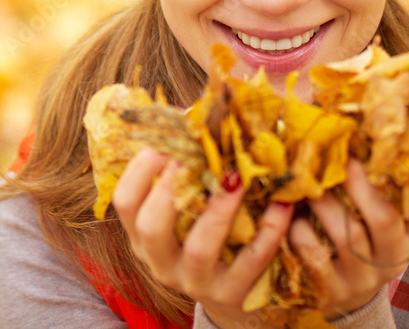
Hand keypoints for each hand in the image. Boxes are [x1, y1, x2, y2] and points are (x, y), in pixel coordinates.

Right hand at [112, 147, 293, 328]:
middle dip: (170, 186)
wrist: (232, 300)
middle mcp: (162, 261)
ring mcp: (196, 282)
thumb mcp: (188, 210)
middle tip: (193, 153)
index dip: (140, 168)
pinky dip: (268, 231)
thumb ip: (187, 169)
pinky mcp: (233, 295)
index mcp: (144, 235)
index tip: (164, 140)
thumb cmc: (207, 238)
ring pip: (200, 249)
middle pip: (151, 227)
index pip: (125, 201)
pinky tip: (282, 202)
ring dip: (218, 210)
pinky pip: (251, 261)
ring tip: (236, 178)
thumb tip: (198, 108)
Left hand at [289, 159, 408, 319]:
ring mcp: (363, 279)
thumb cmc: (368, 247)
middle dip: (358, 185)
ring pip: (345, 236)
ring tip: (309, 186)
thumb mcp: (391, 229)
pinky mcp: (333, 290)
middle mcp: (392, 260)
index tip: (387, 157)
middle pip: (384, 219)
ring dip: (324, 204)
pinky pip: (313, 253)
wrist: (350, 299)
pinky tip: (293, 218)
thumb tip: (388, 149)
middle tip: (338, 161)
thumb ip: (393, 198)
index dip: (406, 184)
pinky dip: (299, 229)